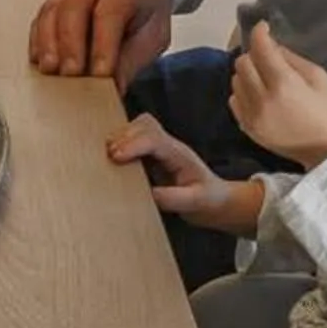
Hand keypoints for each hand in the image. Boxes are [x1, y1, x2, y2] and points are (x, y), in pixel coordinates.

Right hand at [28, 0, 173, 89]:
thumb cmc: (146, 7)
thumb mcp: (154, 33)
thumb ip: (133, 58)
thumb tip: (114, 88)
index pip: (110, 13)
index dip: (103, 45)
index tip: (100, 75)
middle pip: (74, 6)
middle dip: (70, 42)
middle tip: (70, 74)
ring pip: (53, 9)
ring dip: (48, 42)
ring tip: (49, 70)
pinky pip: (41, 16)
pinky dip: (37, 39)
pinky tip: (39, 60)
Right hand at [107, 115, 263, 233]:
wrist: (217, 201)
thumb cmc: (208, 200)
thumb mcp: (195, 202)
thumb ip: (173, 198)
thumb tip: (148, 193)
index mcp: (179, 155)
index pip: (154, 139)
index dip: (133, 145)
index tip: (116, 157)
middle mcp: (170, 146)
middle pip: (145, 124)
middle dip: (124, 136)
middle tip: (109, 156)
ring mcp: (162, 148)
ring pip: (139, 127)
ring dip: (121, 136)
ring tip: (109, 155)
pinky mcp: (154, 155)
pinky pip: (135, 139)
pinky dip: (122, 143)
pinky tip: (115, 157)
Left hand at [228, 21, 326, 163]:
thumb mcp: (320, 78)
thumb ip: (292, 59)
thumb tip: (272, 46)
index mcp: (283, 84)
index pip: (260, 49)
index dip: (259, 33)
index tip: (263, 27)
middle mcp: (261, 99)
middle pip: (242, 63)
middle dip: (254, 54)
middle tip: (268, 56)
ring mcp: (251, 116)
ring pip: (235, 81)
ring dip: (247, 73)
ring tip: (264, 76)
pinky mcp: (247, 128)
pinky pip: (234, 100)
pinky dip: (242, 92)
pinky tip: (258, 94)